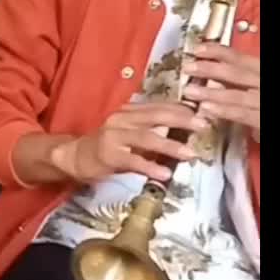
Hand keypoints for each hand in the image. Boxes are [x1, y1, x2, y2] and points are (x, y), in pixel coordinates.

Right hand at [51, 102, 207, 183]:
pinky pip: (133, 161)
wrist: (75, 156)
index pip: (160, 105)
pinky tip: (165, 173)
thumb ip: (152, 129)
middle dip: (182, 121)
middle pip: (157, 116)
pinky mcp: (108, 155)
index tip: (203, 112)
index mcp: (130, 111)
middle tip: (203, 126)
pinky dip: (150, 166)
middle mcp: (122, 119)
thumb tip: (184, 130)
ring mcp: (114, 136)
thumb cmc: (107, 145)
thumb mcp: (130, 131)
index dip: (182, 109)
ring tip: (190, 153)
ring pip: (147, 138)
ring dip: (170, 145)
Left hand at [182, 43, 259, 135]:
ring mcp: (263, 101)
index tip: (198, 49)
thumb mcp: (255, 85)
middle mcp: (263, 83)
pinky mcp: (263, 119)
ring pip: (236, 94)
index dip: (217, 52)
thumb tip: (211, 71)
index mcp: (261, 71)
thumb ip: (238, 80)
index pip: (239, 58)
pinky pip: (242, 114)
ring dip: (210, 92)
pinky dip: (224, 111)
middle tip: (188, 68)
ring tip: (190, 91)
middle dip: (209, 69)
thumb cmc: (261, 102)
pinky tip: (206, 109)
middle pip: (235, 73)